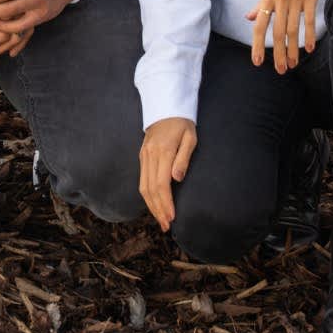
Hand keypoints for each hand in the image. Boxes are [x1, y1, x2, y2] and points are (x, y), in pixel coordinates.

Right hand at [139, 117, 196, 231]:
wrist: (166, 107)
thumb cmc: (182, 124)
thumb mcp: (190, 137)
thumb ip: (184, 158)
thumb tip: (177, 178)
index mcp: (164, 151)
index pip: (162, 184)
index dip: (166, 203)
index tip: (172, 217)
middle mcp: (150, 155)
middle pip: (150, 189)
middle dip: (158, 210)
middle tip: (167, 226)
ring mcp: (144, 155)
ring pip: (143, 187)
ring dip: (151, 206)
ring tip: (161, 220)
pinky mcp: (142, 156)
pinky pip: (142, 180)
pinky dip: (147, 195)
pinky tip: (154, 205)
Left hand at [249, 0, 319, 73]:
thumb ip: (260, 4)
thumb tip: (249, 18)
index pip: (260, 26)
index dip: (258, 45)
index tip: (258, 62)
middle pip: (277, 32)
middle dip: (279, 53)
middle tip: (281, 70)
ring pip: (293, 29)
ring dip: (293, 49)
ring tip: (293, 64)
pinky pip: (309, 19)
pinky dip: (309, 35)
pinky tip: (309, 48)